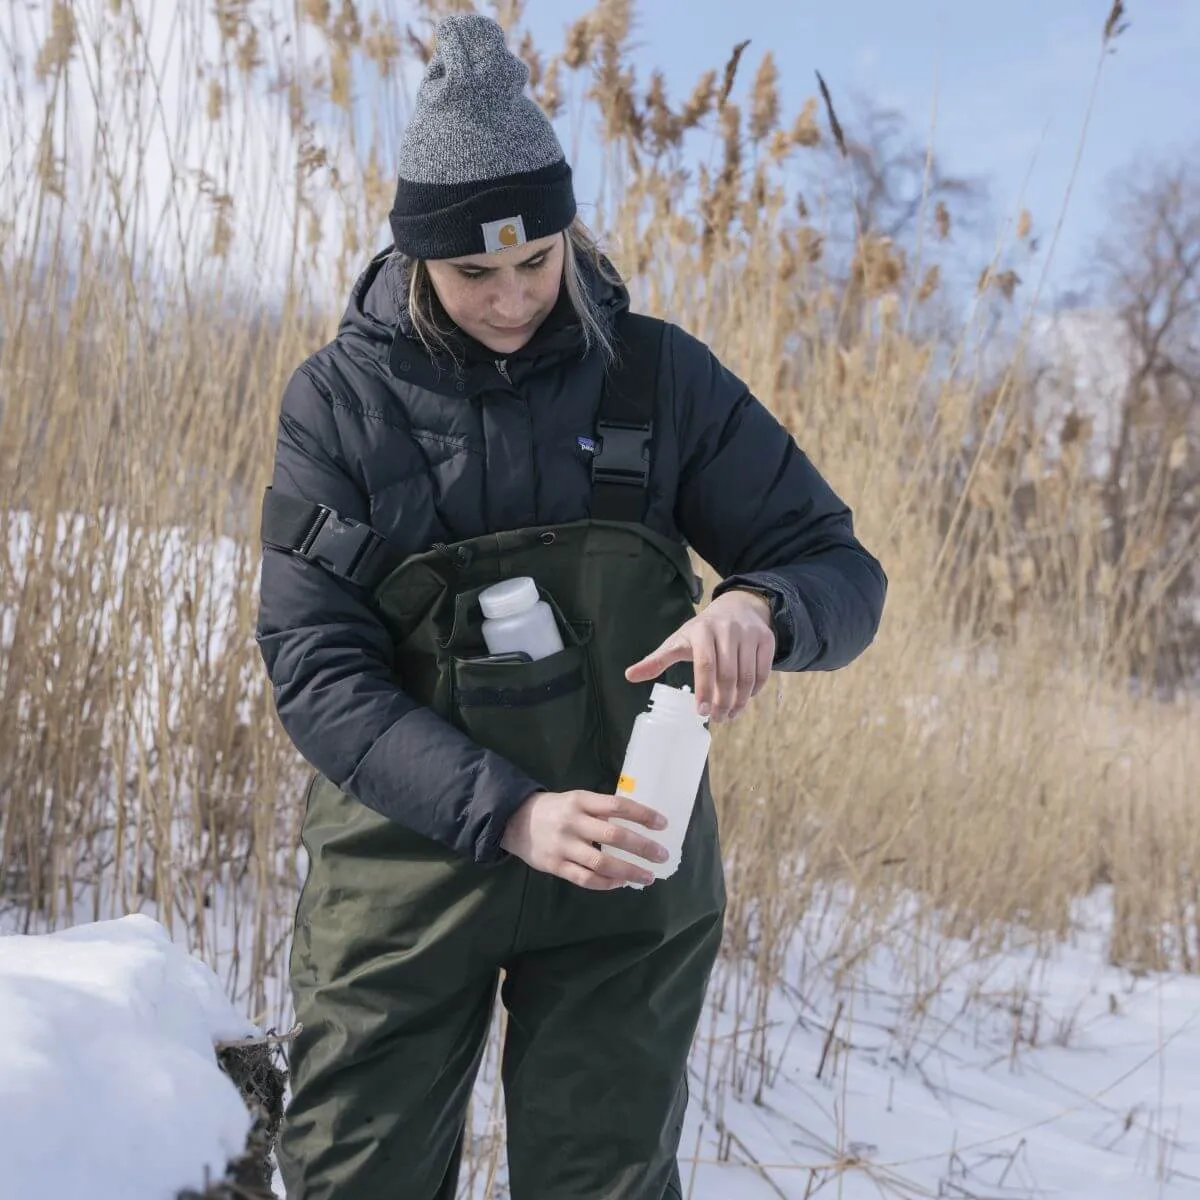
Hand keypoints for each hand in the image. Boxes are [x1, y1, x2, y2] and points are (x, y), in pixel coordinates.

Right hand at [500, 789, 669, 889]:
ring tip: (647, 876)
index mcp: (581, 801)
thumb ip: (600, 811)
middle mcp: (573, 822)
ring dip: (628, 871)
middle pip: (613, 835)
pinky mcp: (555, 865)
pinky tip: (621, 883)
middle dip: (641, 847)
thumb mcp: (576, 800)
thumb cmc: (555, 810)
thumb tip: (637, 825)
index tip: (663, 824)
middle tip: (661, 855)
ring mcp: (563, 845)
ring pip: (601, 862)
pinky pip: (585, 878)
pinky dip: (606, 883)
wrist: (513, 821)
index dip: (642, 814)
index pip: (617, 805)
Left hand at [624, 589, 774, 722]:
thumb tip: (629, 675)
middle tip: (717, 719)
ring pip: (747, 677)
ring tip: (730, 715)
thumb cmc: (702, 632)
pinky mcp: (766, 639)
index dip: (704, 690)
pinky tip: (744, 699)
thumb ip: (656, 660)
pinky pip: (763, 672)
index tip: (701, 713)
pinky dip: (754, 691)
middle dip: (723, 702)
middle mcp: (728, 630)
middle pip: (728, 675)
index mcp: (702, 630)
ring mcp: (750, 634)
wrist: (738, 607)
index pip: (705, 664)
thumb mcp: (678, 642)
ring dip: (739, 702)